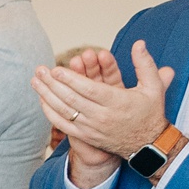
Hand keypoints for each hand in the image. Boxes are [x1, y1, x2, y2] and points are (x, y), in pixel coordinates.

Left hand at [33, 40, 169, 187]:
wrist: (148, 144)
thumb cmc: (150, 112)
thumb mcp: (153, 87)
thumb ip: (145, 64)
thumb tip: (139, 43)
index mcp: (118, 102)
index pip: (89, 90)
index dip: (71, 80)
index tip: (56, 69)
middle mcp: (102, 116)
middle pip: (72, 99)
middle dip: (53, 84)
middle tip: (40, 70)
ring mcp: (92, 128)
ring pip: (64, 111)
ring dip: (47, 95)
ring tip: (35, 81)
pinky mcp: (85, 136)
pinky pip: (63, 124)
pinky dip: (50, 112)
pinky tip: (41, 99)